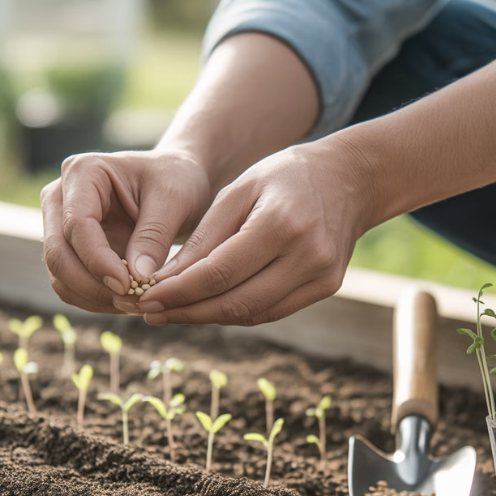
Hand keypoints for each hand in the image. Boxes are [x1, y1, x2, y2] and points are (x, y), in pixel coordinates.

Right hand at [41, 149, 210, 313]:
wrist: (177, 181)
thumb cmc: (176, 180)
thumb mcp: (174, 200)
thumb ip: (154, 236)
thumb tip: (137, 277)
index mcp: (83, 172)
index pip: (77, 224)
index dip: (98, 261)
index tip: (129, 286)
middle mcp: (61, 198)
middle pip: (58, 254)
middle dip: (93, 286)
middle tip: (133, 304)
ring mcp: (60, 226)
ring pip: (60, 276)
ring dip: (94, 298)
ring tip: (135, 305)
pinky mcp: (71, 251)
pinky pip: (71, 286)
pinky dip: (96, 301)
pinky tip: (127, 304)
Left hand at [136, 140, 375, 325]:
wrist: (349, 179)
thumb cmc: (285, 177)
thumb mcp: (239, 191)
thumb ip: (205, 238)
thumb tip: (166, 281)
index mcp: (281, 223)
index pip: (219, 273)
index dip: (179, 292)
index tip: (145, 300)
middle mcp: (306, 255)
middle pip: (236, 302)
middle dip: (188, 312)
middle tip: (151, 313)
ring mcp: (322, 276)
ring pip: (253, 314)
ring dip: (209, 318)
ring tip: (174, 312)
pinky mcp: (327, 287)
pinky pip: (272, 311)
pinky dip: (237, 313)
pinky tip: (209, 307)